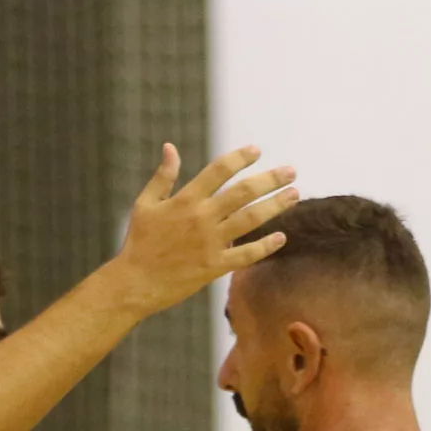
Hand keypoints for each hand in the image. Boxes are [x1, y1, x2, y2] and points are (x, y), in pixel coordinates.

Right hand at [105, 144, 298, 315]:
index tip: (257, 151)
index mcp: (185, 200)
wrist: (135, 283)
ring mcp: (210, 243)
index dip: (240, 158)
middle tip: (291, 171)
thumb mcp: (145, 203)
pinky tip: (282, 237)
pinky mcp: (214, 267)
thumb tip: (170, 147)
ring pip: (250, 220)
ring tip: (294, 194)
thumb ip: (163, 176)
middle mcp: (201, 218)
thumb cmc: (139, 242)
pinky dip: (265, 246)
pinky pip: (245, 255)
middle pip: (243, 193)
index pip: (218, 171)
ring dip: (275, 206)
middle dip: (270, 179)